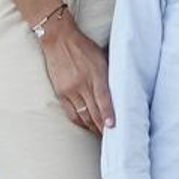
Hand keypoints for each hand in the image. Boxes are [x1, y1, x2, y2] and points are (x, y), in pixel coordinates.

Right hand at [39, 14, 114, 131]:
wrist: (59, 39)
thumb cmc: (84, 47)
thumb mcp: (101, 58)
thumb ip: (108, 75)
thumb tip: (119, 92)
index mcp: (96, 74)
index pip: (103, 99)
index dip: (108, 115)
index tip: (112, 127)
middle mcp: (82, 83)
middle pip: (93, 111)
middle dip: (102, 127)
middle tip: (112, 138)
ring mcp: (70, 89)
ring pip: (82, 115)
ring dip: (92, 127)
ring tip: (100, 134)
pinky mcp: (60, 93)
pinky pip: (71, 113)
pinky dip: (80, 121)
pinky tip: (87, 125)